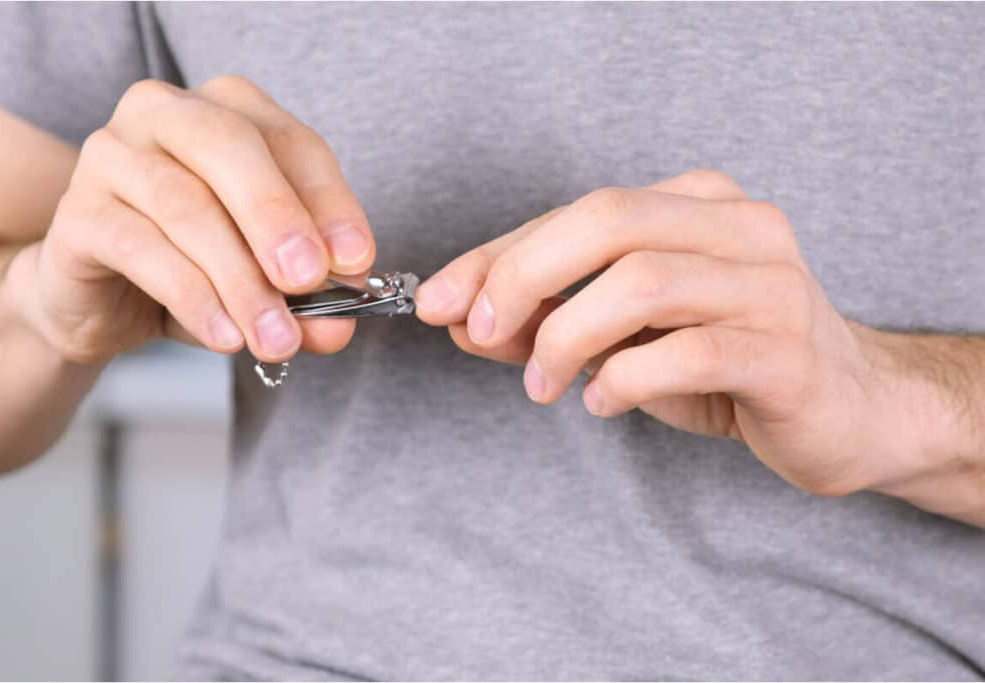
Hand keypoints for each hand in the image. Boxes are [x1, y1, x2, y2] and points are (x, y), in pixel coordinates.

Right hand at [8, 76, 375, 364]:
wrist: (100, 300)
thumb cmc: (194, 267)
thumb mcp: (263, 279)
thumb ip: (304, 297)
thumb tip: (338, 327)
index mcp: (227, 109)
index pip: (292, 143)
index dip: (330, 202)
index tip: (357, 260)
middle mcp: (165, 113)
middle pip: (230, 148)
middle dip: (278, 218)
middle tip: (310, 281)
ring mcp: (111, 155)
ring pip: (187, 206)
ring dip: (240, 279)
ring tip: (275, 337)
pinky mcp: (77, 212)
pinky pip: (140, 248)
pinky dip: (192, 296)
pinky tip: (224, 336)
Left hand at [416, 170, 913, 497]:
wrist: (849, 411)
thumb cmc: (727, 363)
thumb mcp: (626, 335)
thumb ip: (546, 319)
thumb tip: (459, 321)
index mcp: (697, 204)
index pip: (577, 212)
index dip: (496, 255)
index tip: (436, 302)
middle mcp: (739, 226)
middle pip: (607, 220)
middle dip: (520, 277)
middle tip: (477, 334)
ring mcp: (770, 284)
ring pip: (643, 282)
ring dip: (566, 337)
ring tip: (545, 386)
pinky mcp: (786, 351)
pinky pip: (687, 352)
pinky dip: (624, 379)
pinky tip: (602, 401)